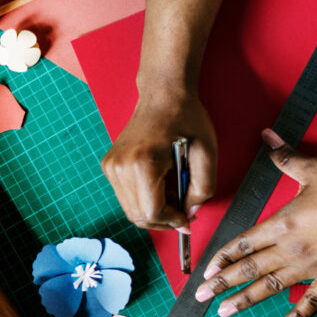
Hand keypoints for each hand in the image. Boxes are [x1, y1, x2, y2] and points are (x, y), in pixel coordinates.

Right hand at [101, 85, 216, 230]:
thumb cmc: (185, 118)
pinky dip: (144, 199)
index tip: (186, 220)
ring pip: (130, 210)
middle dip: (162, 220)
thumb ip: (203, 189)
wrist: (163, 94)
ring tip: (171, 192)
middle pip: (137, 216)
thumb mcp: (207, 153)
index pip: (151, 213)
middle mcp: (120, 167)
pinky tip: (159, 184)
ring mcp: (111, 167)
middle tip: (182, 210)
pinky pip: (126, 196)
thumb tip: (189, 213)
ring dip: (153, 210)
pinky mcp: (109, 166)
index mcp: (142, 164)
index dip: (172, 222)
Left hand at [195, 129, 316, 316]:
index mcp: (281, 223)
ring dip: (245, 300)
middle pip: (248, 269)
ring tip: (224, 311)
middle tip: (200, 297)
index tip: (205, 270)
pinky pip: (311, 302)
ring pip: (270, 287)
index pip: (241, 244)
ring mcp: (312, 267)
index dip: (221, 258)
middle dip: (221, 283)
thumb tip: (267, 136)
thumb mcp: (314, 168)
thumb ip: (284, 157)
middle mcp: (290, 249)